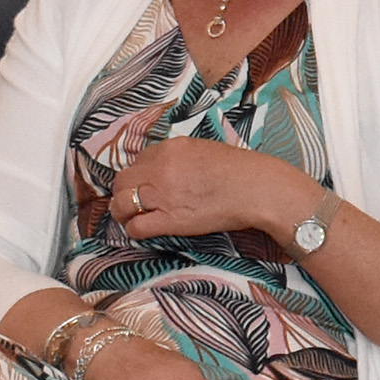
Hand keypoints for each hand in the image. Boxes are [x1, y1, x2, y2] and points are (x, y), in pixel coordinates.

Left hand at [113, 136, 314, 246]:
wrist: (258, 189)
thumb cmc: (241, 170)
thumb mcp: (205, 150)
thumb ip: (180, 157)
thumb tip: (168, 170)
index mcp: (170, 148)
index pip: (138, 161)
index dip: (139, 175)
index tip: (145, 184)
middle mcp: (160, 168)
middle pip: (122, 181)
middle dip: (123, 193)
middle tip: (132, 202)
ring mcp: (162, 194)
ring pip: (121, 204)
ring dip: (123, 212)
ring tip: (132, 218)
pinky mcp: (169, 220)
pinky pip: (136, 227)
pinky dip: (134, 230)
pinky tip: (143, 230)